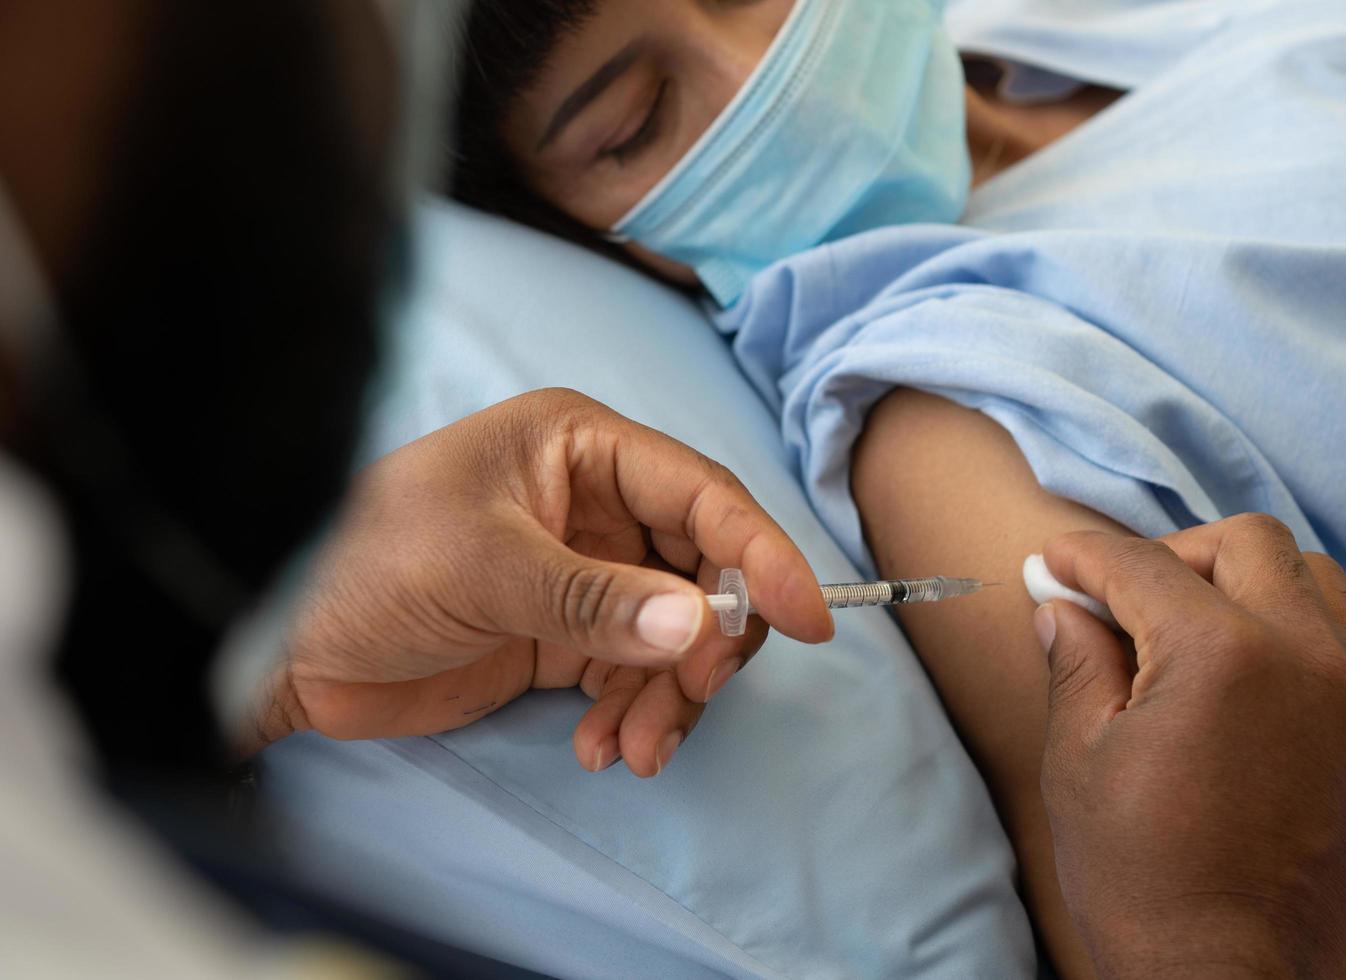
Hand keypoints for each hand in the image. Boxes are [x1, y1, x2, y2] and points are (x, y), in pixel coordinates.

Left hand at [248, 388, 832, 774]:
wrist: (280, 644)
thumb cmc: (364, 564)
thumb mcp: (481, 569)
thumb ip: (593, 598)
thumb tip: (700, 623)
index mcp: (581, 445)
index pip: (702, 493)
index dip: (763, 552)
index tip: (809, 619)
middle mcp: (597, 502)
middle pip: (706, 569)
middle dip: (710, 642)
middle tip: (687, 698)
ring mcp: (587, 572)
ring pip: (680, 632)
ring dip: (673, 695)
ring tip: (631, 748)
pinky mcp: (568, 636)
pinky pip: (639, 676)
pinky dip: (637, 715)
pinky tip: (601, 747)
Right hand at [1035, 515, 1345, 978]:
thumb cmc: (1144, 882)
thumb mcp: (1080, 762)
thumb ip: (1077, 663)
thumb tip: (1062, 607)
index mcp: (1219, 656)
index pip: (1143, 566)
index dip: (1084, 557)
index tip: (1054, 562)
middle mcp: (1306, 657)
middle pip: (1244, 545)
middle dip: (1171, 553)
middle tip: (1122, 594)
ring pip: (1310, 579)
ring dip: (1244, 581)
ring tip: (1189, 627)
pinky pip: (1344, 640)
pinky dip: (1292, 627)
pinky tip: (1243, 672)